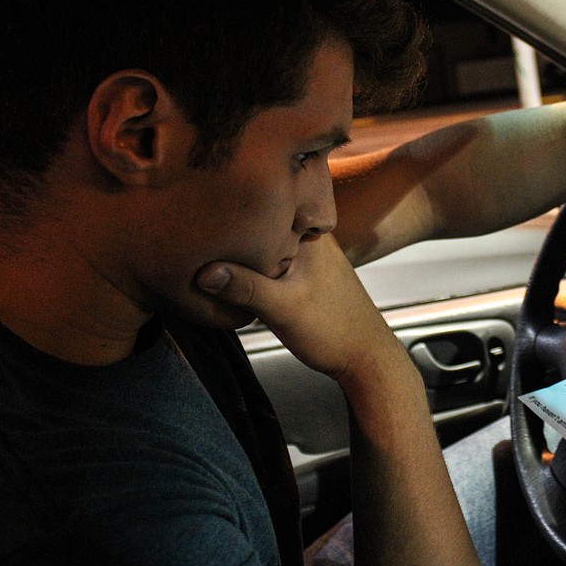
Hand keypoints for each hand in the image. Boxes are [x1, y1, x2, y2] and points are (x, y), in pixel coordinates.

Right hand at [195, 234, 398, 383]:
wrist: (364, 357)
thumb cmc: (333, 331)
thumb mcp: (282, 309)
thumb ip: (245, 287)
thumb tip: (204, 272)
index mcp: (309, 235)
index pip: (263, 208)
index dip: (232, 214)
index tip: (201, 219)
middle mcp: (311, 238)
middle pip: (260, 225)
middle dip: (234, 234)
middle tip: (200, 243)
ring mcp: (310, 254)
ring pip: (265, 245)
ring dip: (244, 253)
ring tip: (212, 257)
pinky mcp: (307, 272)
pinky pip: (273, 260)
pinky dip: (256, 267)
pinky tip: (239, 278)